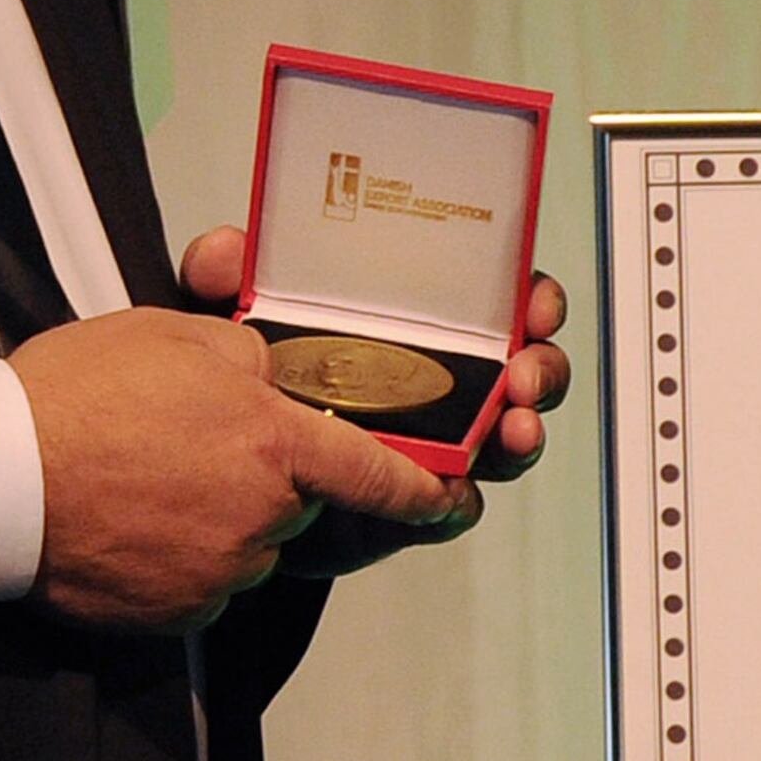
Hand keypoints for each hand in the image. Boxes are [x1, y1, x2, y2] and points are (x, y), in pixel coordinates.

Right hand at [9, 300, 459, 628]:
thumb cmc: (80, 394)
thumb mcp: (175, 336)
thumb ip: (247, 360)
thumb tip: (270, 383)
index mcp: (274, 443)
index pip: (373, 473)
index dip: (418, 489)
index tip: (450, 500)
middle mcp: (263, 517)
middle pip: (294, 505)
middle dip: (262, 481)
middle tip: (190, 449)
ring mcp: (221, 572)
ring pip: (247, 546)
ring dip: (218, 521)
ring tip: (145, 483)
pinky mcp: (178, 613)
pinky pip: (202, 587)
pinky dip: (178, 562)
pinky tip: (130, 526)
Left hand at [171, 233, 575, 474]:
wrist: (219, 484)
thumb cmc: (246, 387)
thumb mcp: (225, 318)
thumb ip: (222, 278)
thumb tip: (224, 255)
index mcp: (413, 321)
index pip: (490, 296)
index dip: (527, 294)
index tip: (531, 301)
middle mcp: (438, 380)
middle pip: (521, 366)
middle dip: (540, 369)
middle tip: (523, 375)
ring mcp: (434, 443)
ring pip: (506, 436)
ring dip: (519, 434)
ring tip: (510, 433)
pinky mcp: (411, 503)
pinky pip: (455, 505)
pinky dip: (461, 500)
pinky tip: (453, 491)